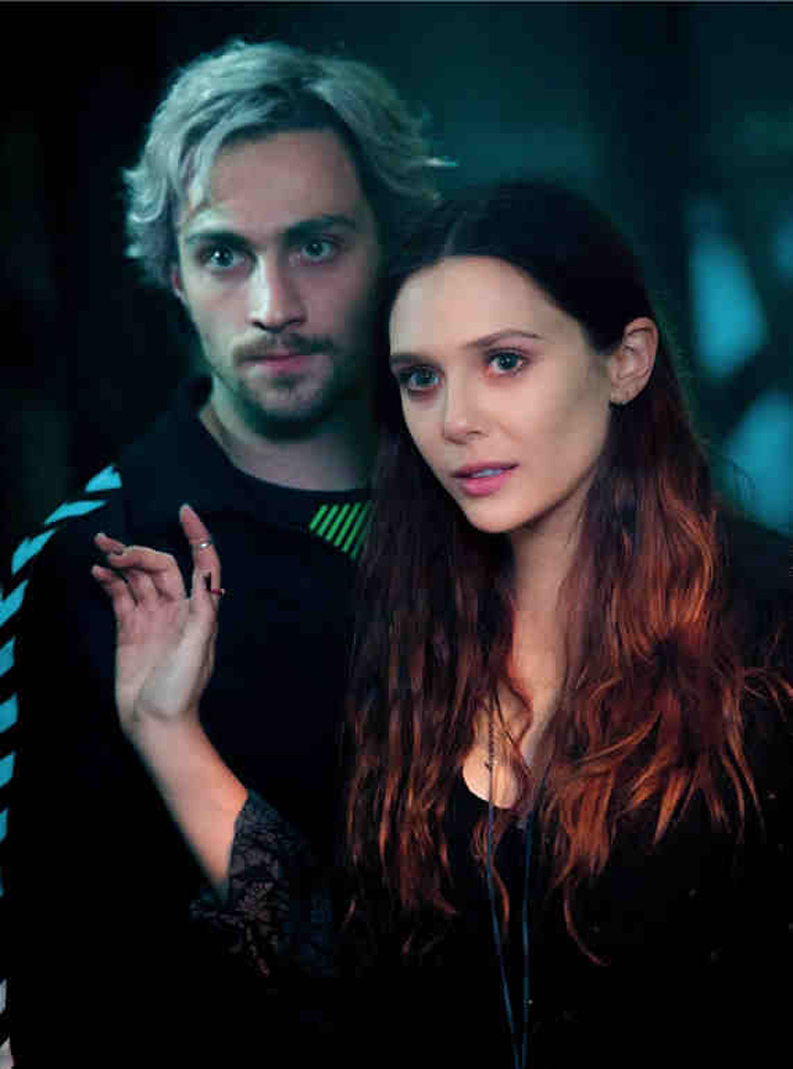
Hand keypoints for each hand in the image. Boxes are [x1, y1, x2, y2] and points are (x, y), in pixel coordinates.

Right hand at [92, 504, 222, 737]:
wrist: (155, 724)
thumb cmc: (181, 691)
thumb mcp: (198, 650)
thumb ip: (203, 611)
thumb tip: (206, 573)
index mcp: (200, 610)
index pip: (202, 563)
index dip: (197, 536)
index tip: (185, 510)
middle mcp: (177, 609)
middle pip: (161, 566)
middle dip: (140, 551)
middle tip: (115, 550)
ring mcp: (153, 618)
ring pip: (138, 578)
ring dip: (123, 560)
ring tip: (102, 546)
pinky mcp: (130, 629)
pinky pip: (121, 596)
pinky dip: (111, 581)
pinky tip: (99, 571)